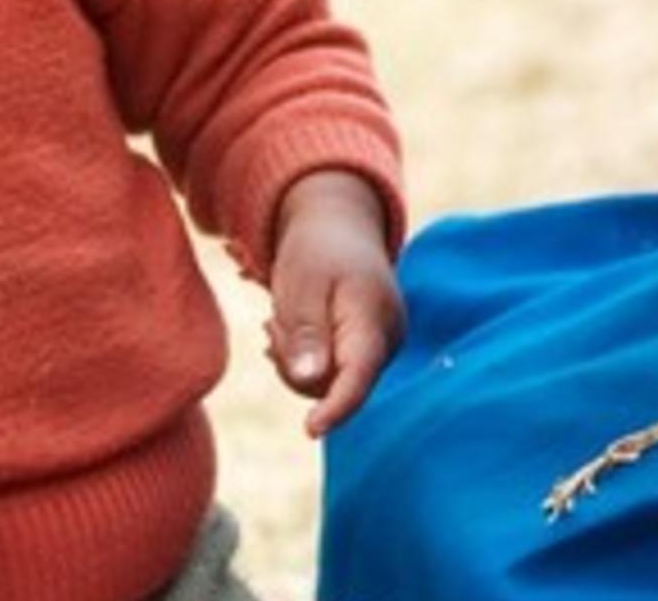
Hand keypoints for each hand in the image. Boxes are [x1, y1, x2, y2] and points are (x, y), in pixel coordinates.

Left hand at [263, 169, 403, 436]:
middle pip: (332, 385)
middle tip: (272, 321)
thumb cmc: (317, 252)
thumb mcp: (302, 285)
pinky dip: (302, 360)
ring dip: (294, 361)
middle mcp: (386, 340)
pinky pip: (327, 376)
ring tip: (281, 319)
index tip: (311, 429)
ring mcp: (379, 348)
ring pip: (324, 385)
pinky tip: (291, 331)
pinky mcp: (367, 353)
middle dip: (293, 364)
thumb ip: (307, 332)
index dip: (337, 407)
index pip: (359, 375)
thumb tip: (310, 380)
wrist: (337, 228)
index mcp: (373, 319)